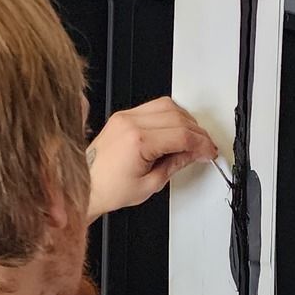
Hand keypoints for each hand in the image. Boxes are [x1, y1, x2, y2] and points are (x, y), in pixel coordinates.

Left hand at [86, 98, 218, 219]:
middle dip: (197, 132)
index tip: (209, 152)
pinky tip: (176, 128)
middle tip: (204, 147)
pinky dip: (170, 115)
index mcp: (138, 140)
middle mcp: (130, 123)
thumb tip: (194, 154)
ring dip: (185, 120)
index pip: (181, 134)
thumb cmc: (109, 189)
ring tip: (192, 138)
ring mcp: (125, 116)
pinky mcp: (123, 116)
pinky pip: (153, 106)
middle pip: (177, 117)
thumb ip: (176, 164)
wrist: (85, 185)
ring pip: (167, 105)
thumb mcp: (151, 184)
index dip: (201, 144)